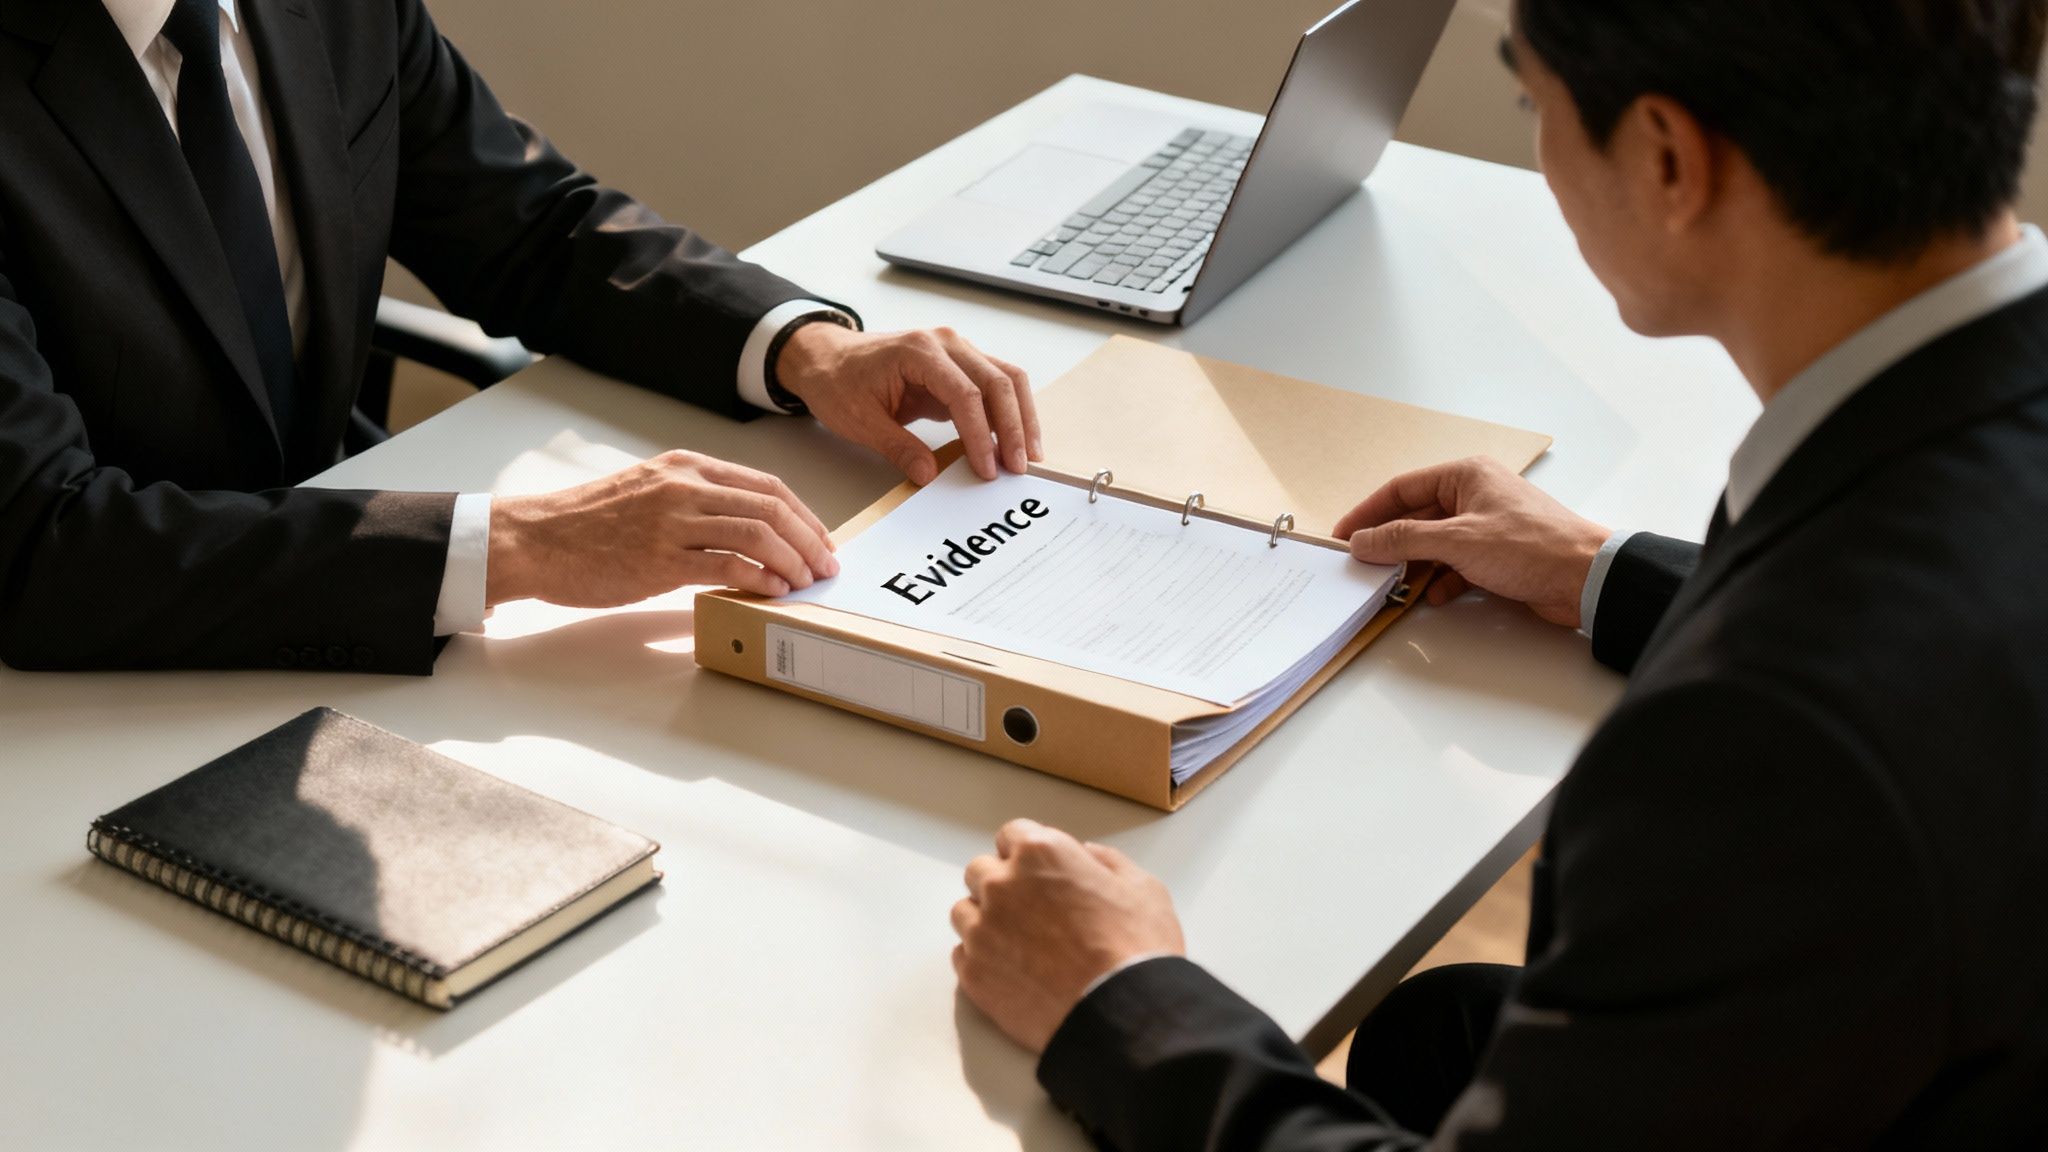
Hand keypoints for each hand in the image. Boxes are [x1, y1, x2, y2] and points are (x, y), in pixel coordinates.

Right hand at [485, 449, 837, 606]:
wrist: (533, 539)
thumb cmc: (586, 523)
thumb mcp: (647, 490)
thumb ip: (694, 500)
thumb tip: (743, 528)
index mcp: (686, 467)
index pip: (766, 485)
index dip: (804, 515)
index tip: (820, 541)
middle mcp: (684, 487)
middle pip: (771, 507)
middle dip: (810, 540)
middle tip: (826, 567)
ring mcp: (672, 522)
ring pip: (756, 533)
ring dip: (792, 561)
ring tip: (806, 583)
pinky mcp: (659, 560)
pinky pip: (726, 566)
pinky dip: (759, 579)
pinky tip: (773, 592)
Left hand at [776, 322, 1042, 484]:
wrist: (826, 357)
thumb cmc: (838, 381)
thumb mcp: (859, 421)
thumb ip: (897, 447)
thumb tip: (929, 475)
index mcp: (919, 351)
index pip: (965, 394)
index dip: (980, 435)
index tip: (987, 469)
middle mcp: (945, 343)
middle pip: (998, 381)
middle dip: (1013, 428)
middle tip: (1018, 468)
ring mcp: (956, 351)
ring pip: (1006, 379)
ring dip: (1021, 418)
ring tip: (1027, 456)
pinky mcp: (959, 367)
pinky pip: (995, 384)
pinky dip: (1009, 412)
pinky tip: (1012, 441)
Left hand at [952, 819, 1184, 1053]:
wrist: (1120, 1015)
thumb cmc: (1136, 950)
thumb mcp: (1142, 887)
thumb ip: (1107, 861)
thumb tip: (1087, 854)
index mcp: (1040, 853)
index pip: (1012, 834)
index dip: (1029, 853)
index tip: (1040, 872)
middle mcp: (1002, 885)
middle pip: (981, 871)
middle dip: (1002, 883)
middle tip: (1033, 910)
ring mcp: (982, 930)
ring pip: (965, 912)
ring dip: (986, 920)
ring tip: (1021, 945)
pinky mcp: (974, 973)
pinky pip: (963, 954)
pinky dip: (983, 959)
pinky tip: (1014, 971)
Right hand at [1334, 456, 1611, 627]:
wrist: (1585, 578)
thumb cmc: (1530, 546)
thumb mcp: (1456, 541)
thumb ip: (1403, 539)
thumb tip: (1362, 541)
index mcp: (1466, 475)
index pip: (1402, 489)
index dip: (1368, 513)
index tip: (1344, 536)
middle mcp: (1475, 495)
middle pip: (1417, 517)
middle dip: (1392, 543)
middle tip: (1363, 565)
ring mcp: (1487, 525)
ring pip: (1435, 543)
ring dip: (1415, 564)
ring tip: (1393, 584)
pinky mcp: (1499, 555)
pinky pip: (1457, 564)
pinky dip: (1442, 579)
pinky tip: (1433, 595)